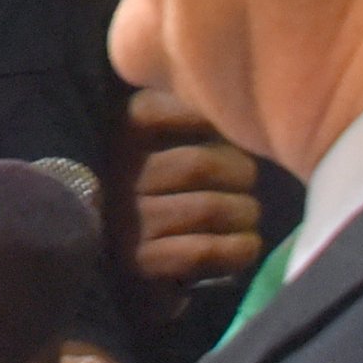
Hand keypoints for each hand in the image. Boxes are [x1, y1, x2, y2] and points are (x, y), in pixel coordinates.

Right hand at [127, 86, 266, 292]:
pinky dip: (239, 248)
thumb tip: (233, 97)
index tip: (226, 135)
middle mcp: (116, 177)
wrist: (139, 261)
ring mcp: (126, 223)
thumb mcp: (171, 138)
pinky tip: (245, 244)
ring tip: (246, 214)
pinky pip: (204, 251)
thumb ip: (194, 113)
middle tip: (245, 181)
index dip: (208, 122)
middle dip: (239, 173)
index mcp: (121, 135)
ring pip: (207, 209)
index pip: (160, 112)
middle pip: (199, 165)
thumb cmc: (170, 188)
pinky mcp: (143, 264)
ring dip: (244, 213)